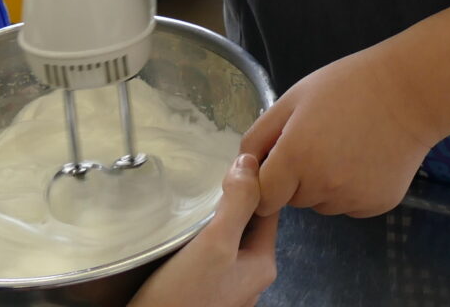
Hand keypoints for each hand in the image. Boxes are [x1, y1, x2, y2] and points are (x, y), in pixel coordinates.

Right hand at [132, 154, 277, 306]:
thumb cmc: (183, 294)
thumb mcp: (215, 243)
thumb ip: (237, 203)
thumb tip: (251, 162)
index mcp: (263, 264)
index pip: (268, 209)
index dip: (254, 181)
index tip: (234, 158)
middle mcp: (249, 278)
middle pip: (246, 224)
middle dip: (231, 199)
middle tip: (209, 173)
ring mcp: (226, 288)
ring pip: (225, 240)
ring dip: (212, 219)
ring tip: (193, 196)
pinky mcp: (201, 292)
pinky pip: (206, 256)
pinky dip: (198, 239)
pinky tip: (181, 230)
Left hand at [242, 45, 438, 218]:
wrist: (410, 92)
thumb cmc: (347, 86)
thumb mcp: (294, 98)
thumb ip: (260, 135)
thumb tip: (243, 167)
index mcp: (296, 158)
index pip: (262, 198)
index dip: (265, 182)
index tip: (277, 162)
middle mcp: (322, 187)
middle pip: (293, 199)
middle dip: (297, 178)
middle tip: (319, 141)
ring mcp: (352, 200)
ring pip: (322, 203)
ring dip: (324, 185)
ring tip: (345, 146)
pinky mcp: (376, 206)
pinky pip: (349, 205)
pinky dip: (351, 189)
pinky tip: (365, 159)